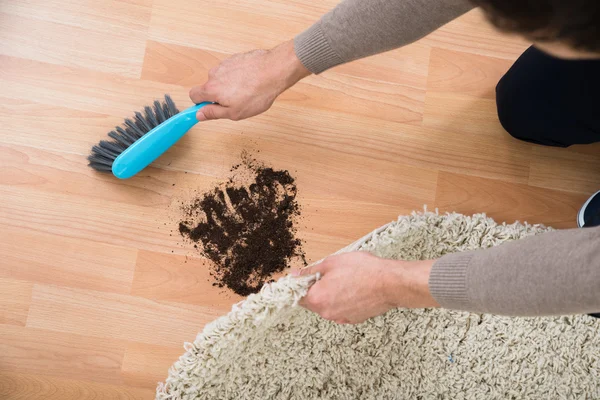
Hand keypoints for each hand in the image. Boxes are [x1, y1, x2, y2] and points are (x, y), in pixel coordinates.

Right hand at [189, 40, 309, 120]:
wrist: (274, 71)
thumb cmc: (256, 93)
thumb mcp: (234, 112)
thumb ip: (214, 113)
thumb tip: (199, 114)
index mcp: (211, 88)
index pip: (194, 96)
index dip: (200, 104)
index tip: (209, 109)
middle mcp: (215, 73)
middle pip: (209, 87)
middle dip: (219, 96)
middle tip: (236, 103)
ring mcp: (225, 64)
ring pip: (222, 79)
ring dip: (230, 86)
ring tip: (247, 92)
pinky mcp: (236, 58)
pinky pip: (232, 71)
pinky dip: (239, 77)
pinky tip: (251, 82)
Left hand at [296, 252, 438, 323]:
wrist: (389, 283)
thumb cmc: (362, 269)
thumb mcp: (332, 262)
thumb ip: (311, 270)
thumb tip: (295, 274)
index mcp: (317, 298)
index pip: (297, 297)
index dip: (298, 287)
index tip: (302, 280)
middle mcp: (327, 312)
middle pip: (312, 303)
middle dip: (315, 290)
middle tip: (326, 275)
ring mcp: (341, 318)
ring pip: (328, 307)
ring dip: (330, 296)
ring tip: (343, 280)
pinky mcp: (354, 319)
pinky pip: (341, 311)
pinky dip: (343, 302)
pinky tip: (353, 289)